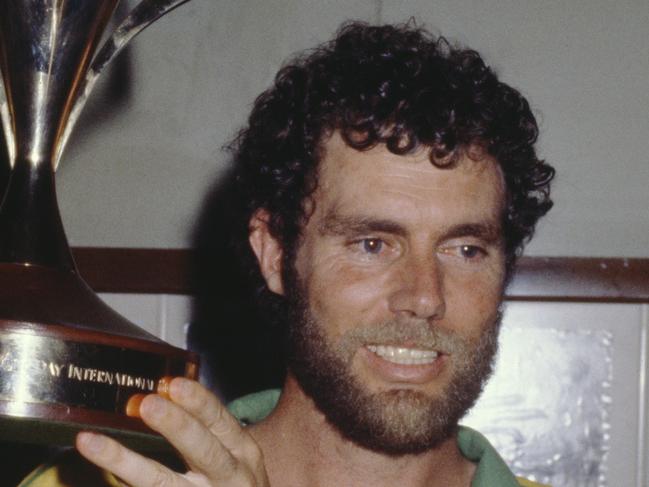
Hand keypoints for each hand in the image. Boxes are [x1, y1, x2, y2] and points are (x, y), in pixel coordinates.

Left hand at [76, 378, 269, 486]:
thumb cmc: (235, 484)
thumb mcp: (237, 457)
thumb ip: (207, 432)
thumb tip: (161, 395)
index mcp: (242, 451)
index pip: (219, 420)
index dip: (198, 401)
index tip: (173, 384)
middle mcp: (230, 477)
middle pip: (202, 450)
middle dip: (175, 426)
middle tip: (147, 404)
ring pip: (163, 483)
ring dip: (126, 463)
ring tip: (91, 442)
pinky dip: (124, 481)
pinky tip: (96, 472)